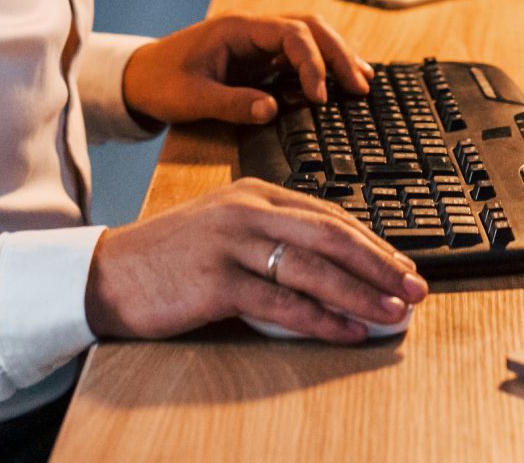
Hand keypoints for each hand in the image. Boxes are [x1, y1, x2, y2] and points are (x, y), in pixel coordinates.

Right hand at [84, 178, 427, 341]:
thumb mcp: (225, 227)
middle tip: (415, 288)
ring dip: (362, 294)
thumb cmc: (170, 256)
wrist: (108, 272)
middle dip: (381, 265)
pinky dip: (323, 319)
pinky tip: (348, 330)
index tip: (403, 265)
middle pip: (332, 237)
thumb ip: (272, 235)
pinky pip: (283, 302)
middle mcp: (248, 211)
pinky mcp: (218, 281)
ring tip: (394, 312)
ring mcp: (233, 243)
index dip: (373, 243)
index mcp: (255, 193)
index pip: (330, 216)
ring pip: (315, 270)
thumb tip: (331, 264)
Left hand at [122, 12, 372, 126]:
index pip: (291, 33)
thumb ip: (232, 104)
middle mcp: (254, 31)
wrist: (138, 78)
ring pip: (310, 39)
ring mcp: (258, 44)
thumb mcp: (191, 99)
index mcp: (238, 30)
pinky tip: (340, 84)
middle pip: (310, 29)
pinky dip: (322, 68)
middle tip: (360, 85)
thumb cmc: (160, 83)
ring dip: (336, 57)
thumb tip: (272, 110)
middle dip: (338, 54)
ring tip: (362, 82)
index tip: (320, 96)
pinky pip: (299, 57)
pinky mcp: (259, 60)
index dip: (312, 62)